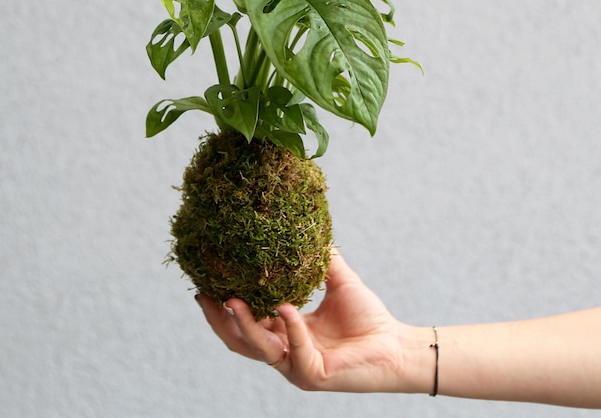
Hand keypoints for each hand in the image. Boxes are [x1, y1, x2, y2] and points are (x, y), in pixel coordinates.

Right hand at [197, 251, 432, 392]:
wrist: (395, 345)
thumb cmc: (367, 317)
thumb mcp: (337, 281)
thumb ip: (320, 258)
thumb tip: (305, 224)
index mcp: (286, 332)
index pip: (246, 323)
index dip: (224, 306)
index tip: (207, 281)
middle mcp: (285, 351)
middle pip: (239, 341)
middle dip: (220, 320)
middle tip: (205, 294)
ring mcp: (296, 366)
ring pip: (259, 348)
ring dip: (243, 325)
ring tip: (231, 300)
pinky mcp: (313, 375)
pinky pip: (295, 351)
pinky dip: (289, 327)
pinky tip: (285, 306)